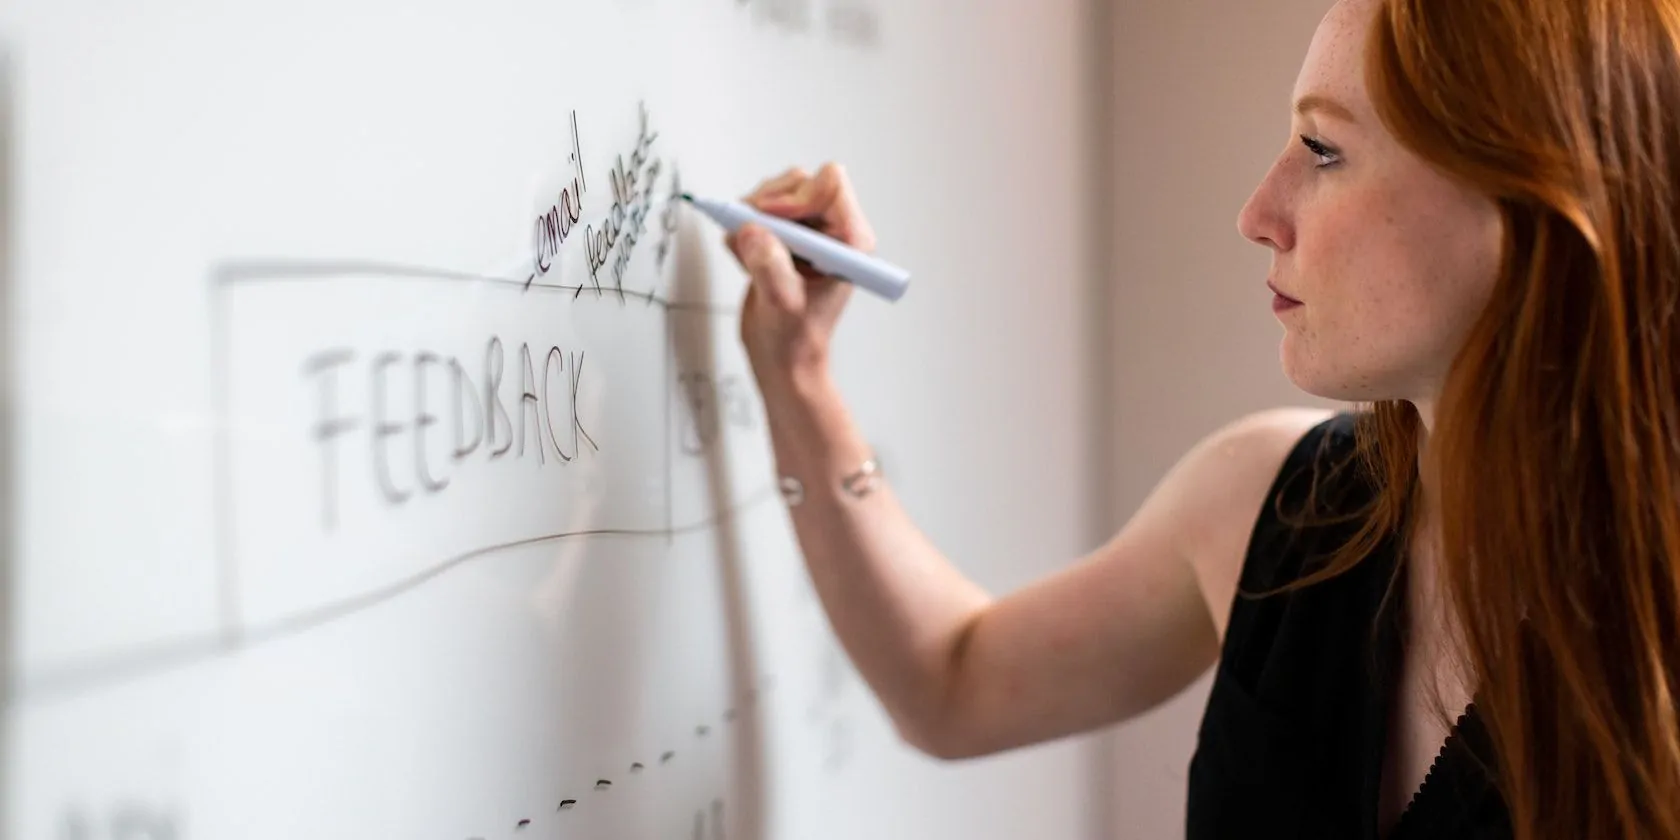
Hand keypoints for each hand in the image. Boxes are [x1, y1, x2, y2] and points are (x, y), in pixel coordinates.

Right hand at [727, 162, 877, 393]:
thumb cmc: (796, 341)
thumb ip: (770, 267)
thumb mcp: (782, 305)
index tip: (771, 221)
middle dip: (769, 204)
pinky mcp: (784, 237)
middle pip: (800, 182)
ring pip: (776, 193)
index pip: (830, 184)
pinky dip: (743, 229)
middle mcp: (832, 231)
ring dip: (753, 216)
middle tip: (751, 233)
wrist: (783, 359)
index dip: (796, 196)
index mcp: (849, 241)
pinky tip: (745, 260)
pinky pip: (758, 212)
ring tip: (747, 252)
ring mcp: (807, 233)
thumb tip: (752, 231)